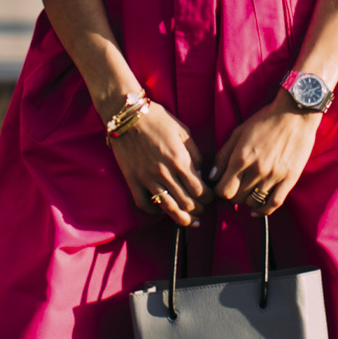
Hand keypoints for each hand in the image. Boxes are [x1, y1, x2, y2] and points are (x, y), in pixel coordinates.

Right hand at [110, 101, 207, 226]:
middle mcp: (165, 173)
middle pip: (186, 202)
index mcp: (180, 160)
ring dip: (181, 218)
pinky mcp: (132, 180)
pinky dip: (154, 211)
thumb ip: (195, 154)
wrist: (128, 116)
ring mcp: (147, 178)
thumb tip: (200, 174)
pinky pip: (144, 203)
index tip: (210, 198)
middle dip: (198, 210)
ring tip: (188, 222)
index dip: (208, 198)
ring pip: (168, 207)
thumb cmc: (158, 119)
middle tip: (201, 211)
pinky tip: (162, 210)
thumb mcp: (184, 131)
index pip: (199, 190)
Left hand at [212, 100, 320, 214]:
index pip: (223, 189)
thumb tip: (212, 176)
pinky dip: (263, 211)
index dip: (219, 190)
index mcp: (241, 157)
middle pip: (236, 198)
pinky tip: (257, 209)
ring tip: (247, 192)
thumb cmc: (265, 120)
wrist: (295, 114)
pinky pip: (274, 203)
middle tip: (235, 187)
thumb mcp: (238, 133)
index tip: (222, 185)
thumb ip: (223, 155)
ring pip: (253, 203)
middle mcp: (256, 169)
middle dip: (232, 195)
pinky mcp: (289, 179)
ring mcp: (274, 176)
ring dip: (247, 200)